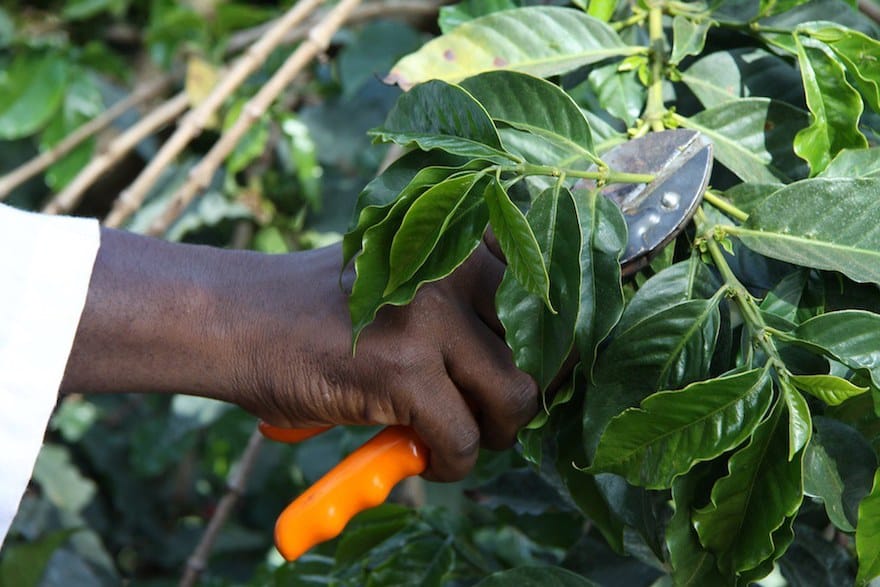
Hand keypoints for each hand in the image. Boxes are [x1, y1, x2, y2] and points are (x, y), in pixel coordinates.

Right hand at [61, 229, 537, 481]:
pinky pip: (462, 438)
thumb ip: (464, 311)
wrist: (237, 320)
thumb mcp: (402, 286)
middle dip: (528, 393)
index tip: (543, 369)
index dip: (560, 338)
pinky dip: (449, 462)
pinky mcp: (402, 367)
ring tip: (454, 435)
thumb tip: (535, 367)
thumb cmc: (321, 313)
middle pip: (549, 344)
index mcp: (459, 237)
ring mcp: (431, 314)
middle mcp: (454, 264)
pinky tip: (416, 453)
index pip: (553, 284)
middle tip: (491, 414)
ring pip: (518, 396)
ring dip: (495, 432)